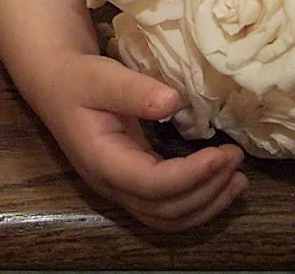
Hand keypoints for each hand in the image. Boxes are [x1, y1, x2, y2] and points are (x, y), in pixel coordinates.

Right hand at [30, 52, 246, 230]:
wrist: (55, 83)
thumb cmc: (78, 78)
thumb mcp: (101, 77)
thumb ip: (134, 91)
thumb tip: (173, 102)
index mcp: (102, 161)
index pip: (152, 186)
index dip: (191, 175)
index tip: (221, 154)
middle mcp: (110, 185)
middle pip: (164, 210)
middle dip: (206, 190)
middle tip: (236, 160)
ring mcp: (120, 188)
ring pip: (167, 218)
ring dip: (206, 205)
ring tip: (239, 181)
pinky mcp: (131, 183)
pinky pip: (166, 207)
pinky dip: (197, 202)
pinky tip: (220, 184)